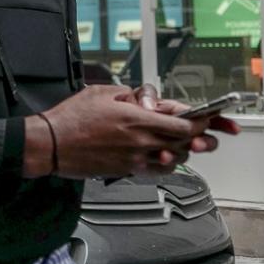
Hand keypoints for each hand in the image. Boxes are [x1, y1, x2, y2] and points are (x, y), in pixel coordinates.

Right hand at [23, 84, 233, 179]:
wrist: (51, 145)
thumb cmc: (71, 119)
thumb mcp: (103, 92)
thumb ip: (130, 95)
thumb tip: (144, 99)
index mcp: (138, 119)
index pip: (185, 124)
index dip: (204, 122)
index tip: (212, 119)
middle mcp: (141, 141)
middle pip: (185, 143)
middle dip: (200, 138)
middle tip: (208, 134)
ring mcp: (134, 159)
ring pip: (174, 159)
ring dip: (183, 150)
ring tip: (183, 143)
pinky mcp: (125, 171)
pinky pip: (157, 170)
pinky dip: (166, 163)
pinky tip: (164, 157)